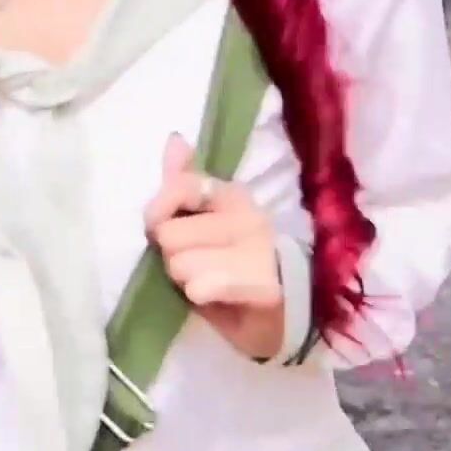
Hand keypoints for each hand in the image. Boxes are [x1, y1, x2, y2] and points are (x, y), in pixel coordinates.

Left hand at [143, 133, 285, 360]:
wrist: (291, 311)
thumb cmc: (239, 265)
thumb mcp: (209, 221)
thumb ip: (187, 183)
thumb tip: (174, 139)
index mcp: (232, 195)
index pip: (180, 186)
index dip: (159, 211)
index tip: (161, 229)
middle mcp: (247, 215)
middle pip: (169, 235)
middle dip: (173, 258)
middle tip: (197, 267)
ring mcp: (258, 250)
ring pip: (180, 265)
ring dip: (186, 282)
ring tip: (210, 285)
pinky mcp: (263, 285)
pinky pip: (201, 288)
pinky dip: (203, 298)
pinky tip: (220, 299)